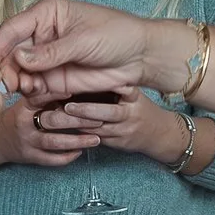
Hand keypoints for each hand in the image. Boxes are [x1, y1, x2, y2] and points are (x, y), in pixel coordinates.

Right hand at [0, 0, 170, 99]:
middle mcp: (42, 35)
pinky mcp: (55, 78)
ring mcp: (47, 58)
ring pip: (19, 72)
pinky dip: (31, 93)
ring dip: (18, 82)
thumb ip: (52, 52)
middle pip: (11, 52)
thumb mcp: (84, 41)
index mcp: (47, 13)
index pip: (13, 28)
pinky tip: (38, 94)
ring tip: (27, 88)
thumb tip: (20, 58)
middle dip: (6, 68)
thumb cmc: (117, 35)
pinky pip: (33, 87)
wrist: (141, 57)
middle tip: (6, 83)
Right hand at [0, 88, 98, 167]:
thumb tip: (73, 87)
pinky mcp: (31, 157)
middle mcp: (25, 124)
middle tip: (99, 119)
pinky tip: (81, 152)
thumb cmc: (17, 118)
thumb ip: (44, 97)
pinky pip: (51, 159)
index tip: (75, 92)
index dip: (57, 94)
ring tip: (96, 139)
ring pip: (54, 142)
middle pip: (52, 121)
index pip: (40, 98)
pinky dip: (67, 157)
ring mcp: (28, 142)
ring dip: (77, 141)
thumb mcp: (25, 103)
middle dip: (78, 120)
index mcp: (24, 107)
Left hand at [52, 89, 183, 164]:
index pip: (121, 90)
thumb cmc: (140, 107)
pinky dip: (80, 135)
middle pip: (105, 113)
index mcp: (134, 98)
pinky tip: (64, 130)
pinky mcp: (117, 144)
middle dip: (84, 110)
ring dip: (75, 124)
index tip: (85, 81)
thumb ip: (116, 84)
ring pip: (96, 129)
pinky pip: (96, 139)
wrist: (160, 134)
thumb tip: (88, 70)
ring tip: (54, 119)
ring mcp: (123, 131)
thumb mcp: (134, 93)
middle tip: (65, 106)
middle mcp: (129, 114)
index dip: (103, 86)